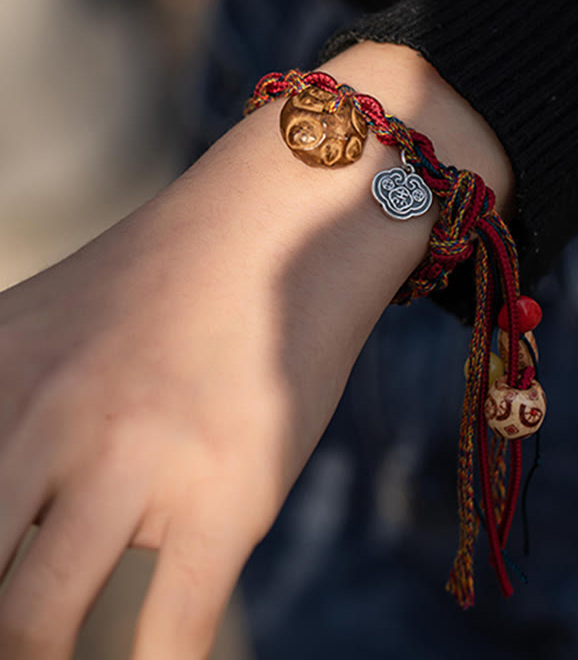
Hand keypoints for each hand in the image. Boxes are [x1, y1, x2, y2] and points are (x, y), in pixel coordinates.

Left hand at [0, 43, 512, 658]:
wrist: (288, 221)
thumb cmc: (177, 281)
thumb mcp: (48, 327)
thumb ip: (2, 409)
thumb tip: (8, 493)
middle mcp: (43, 416)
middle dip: (1, 632)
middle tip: (21, 637)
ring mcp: (136, 458)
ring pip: (36, 629)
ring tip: (64, 652)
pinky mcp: (227, 496)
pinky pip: (166, 638)